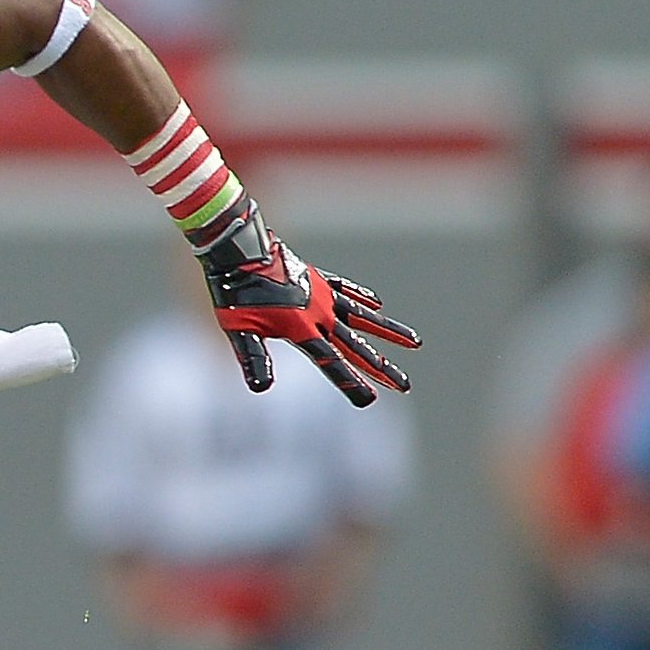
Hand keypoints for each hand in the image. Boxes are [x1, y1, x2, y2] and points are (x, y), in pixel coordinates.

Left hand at [202, 231, 418, 405]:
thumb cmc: (234, 293)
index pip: (330, 361)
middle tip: (405, 385)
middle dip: (381, 367)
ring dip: (389, 330)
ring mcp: (321, 294)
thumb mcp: (239, 330)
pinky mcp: (316, 278)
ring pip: (363, 315)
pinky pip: (346, 288)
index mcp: (301, 328)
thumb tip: (261, 388)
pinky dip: (362, 296)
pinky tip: (378, 303)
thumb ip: (253, 358)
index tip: (370, 399)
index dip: (349, 380)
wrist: (238, 251)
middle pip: (356, 344)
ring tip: (415, 342)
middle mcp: (319, 312)